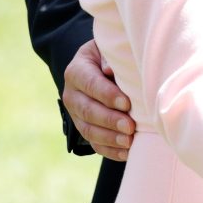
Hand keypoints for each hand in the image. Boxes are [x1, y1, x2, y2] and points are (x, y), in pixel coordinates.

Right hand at [62, 39, 134, 159]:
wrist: (99, 67)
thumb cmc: (109, 56)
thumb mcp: (107, 49)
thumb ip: (109, 58)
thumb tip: (109, 70)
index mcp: (76, 71)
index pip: (90, 84)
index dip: (107, 95)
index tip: (126, 103)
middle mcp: (72, 94)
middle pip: (88, 110)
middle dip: (110, 120)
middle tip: (130, 126)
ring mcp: (76, 114)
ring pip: (89, 130)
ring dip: (110, 138)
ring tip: (128, 141)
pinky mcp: (84, 128)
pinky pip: (94, 143)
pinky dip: (110, 150)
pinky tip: (126, 152)